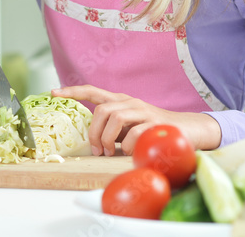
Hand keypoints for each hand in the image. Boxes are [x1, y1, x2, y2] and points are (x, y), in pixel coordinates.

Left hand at [52, 85, 222, 153]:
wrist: (190, 131)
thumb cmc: (154, 132)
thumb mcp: (130, 129)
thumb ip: (113, 131)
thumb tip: (92, 145)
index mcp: (122, 102)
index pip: (93, 91)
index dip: (73, 91)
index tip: (54, 93)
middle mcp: (131, 102)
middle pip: (102, 109)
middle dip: (94, 132)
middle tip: (96, 150)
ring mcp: (144, 111)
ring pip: (115, 117)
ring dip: (108, 138)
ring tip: (109, 153)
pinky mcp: (156, 123)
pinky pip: (134, 132)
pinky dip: (127, 146)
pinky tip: (129, 153)